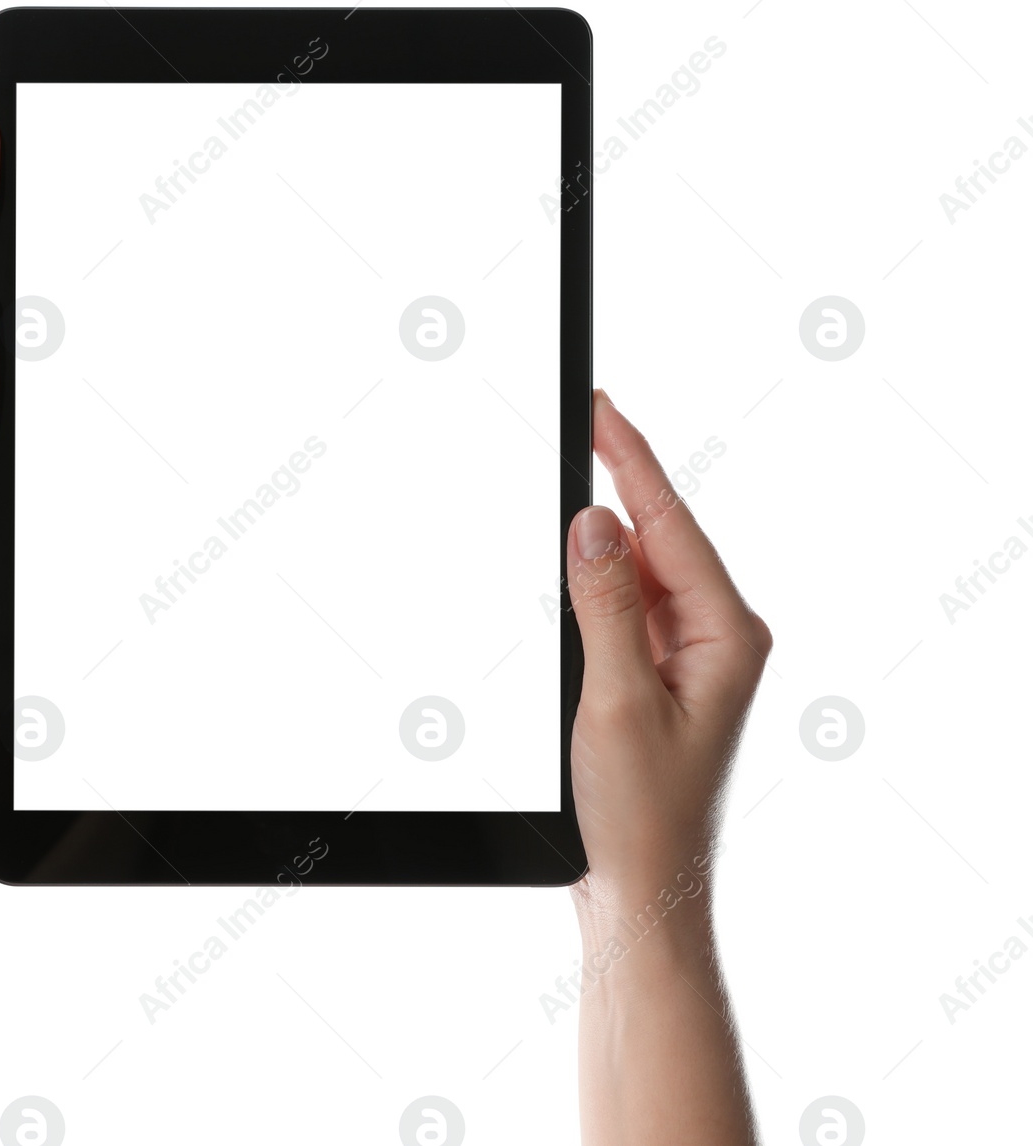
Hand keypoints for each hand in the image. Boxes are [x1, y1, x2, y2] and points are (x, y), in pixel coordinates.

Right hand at [566, 390, 772, 920]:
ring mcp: (687, 655)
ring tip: (573, 463)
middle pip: (660, 534)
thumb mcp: (615, 699)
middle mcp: (717, 636)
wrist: (641, 890)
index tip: (600, 405)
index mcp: (727, 634)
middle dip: (618, 476)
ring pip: (639, 566)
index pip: (671, 523)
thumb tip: (594, 522)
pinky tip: (569, 554)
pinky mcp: (656, 674)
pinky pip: (624, 603)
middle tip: (582, 414)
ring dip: (602, 528)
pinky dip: (593, 576)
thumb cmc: (640, 814)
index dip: (631, 458)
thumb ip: (606, 602)